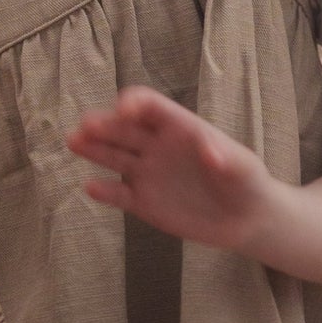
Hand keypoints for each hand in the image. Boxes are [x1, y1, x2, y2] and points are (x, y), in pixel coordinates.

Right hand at [66, 86, 272, 251]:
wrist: (245, 219)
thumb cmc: (247, 182)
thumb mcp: (243, 168)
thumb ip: (227, 159)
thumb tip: (212, 152)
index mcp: (181, 128)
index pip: (153, 107)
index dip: (137, 103)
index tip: (124, 109)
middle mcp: (158, 146)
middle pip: (126, 129)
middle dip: (106, 125)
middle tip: (86, 126)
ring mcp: (148, 173)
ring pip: (115, 156)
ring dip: (94, 149)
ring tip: (74, 142)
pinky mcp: (144, 202)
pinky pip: (119, 195)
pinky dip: (105, 192)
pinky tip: (91, 187)